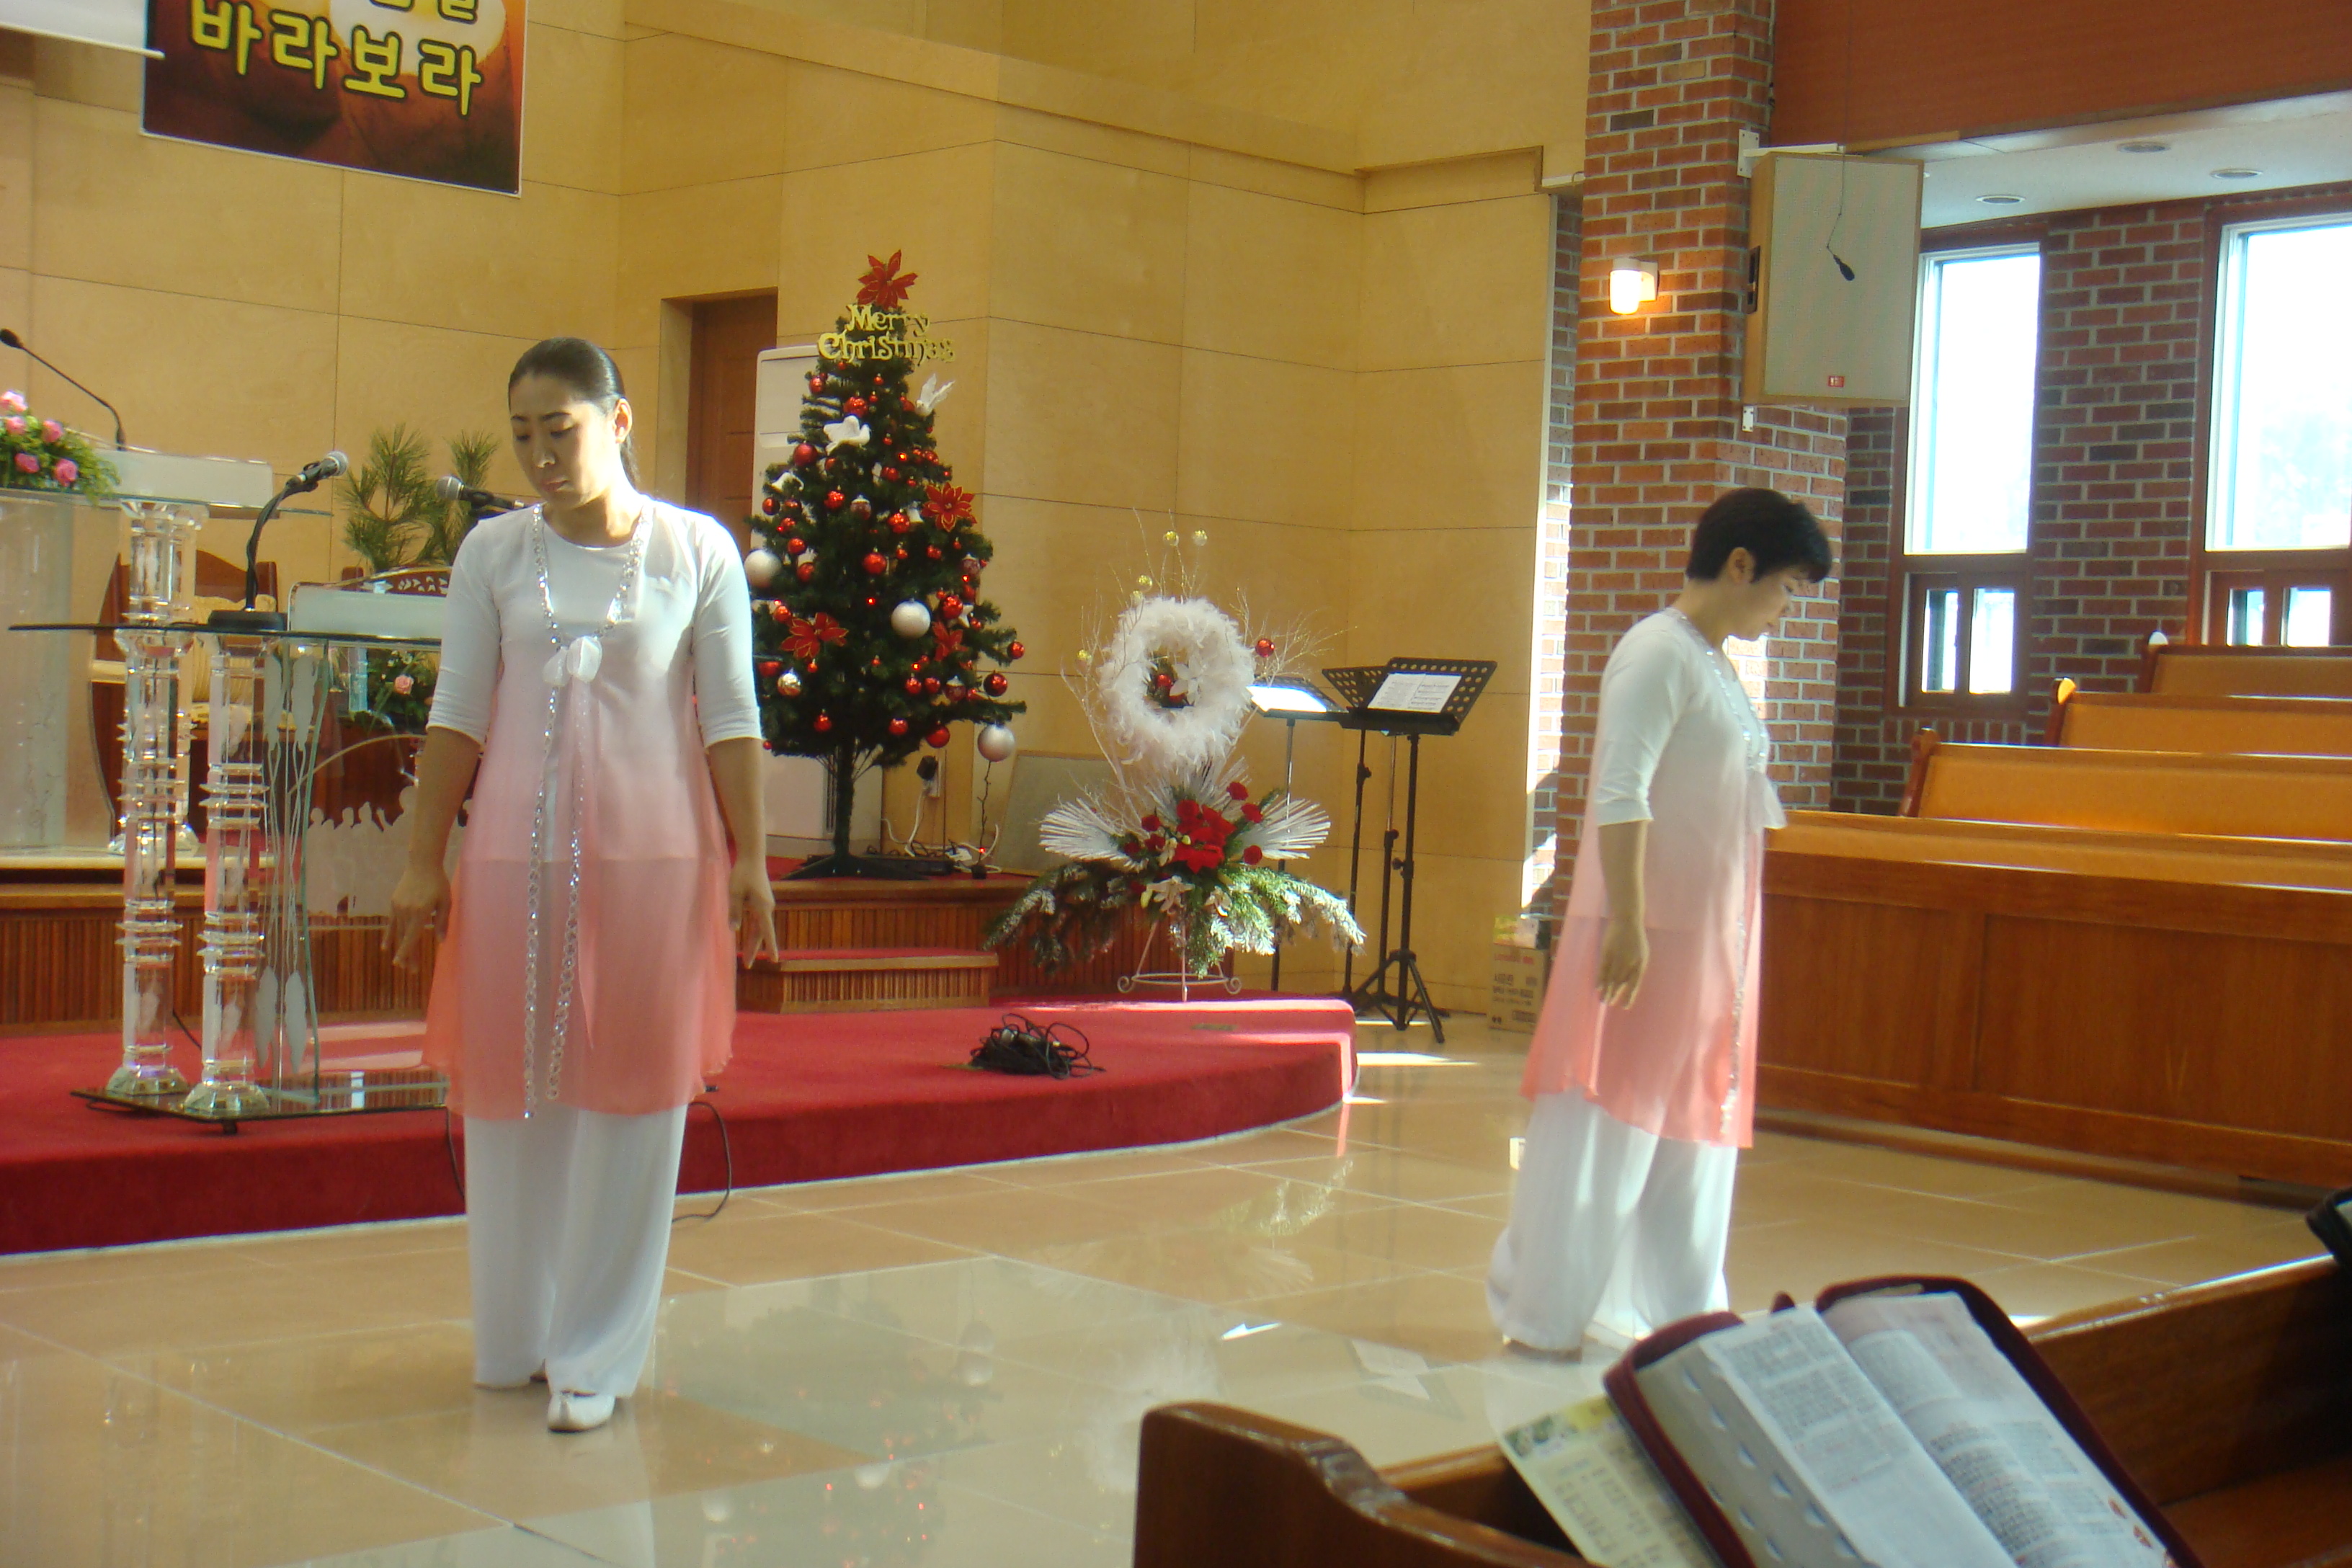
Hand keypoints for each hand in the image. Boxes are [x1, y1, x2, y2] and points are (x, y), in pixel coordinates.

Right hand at [386, 861, 450, 969]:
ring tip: (400, 963)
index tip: (404, 965)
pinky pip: (391, 923)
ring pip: (397, 933)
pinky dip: (389, 935)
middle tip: (410, 971)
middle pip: (404, 938)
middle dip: (407, 956)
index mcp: (420, 913)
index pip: (412, 937)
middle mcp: (406, 912)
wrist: (422, 864)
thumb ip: (442, 922)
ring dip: (399, 948)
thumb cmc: (438, 883)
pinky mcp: (394, 903)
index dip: (407, 952)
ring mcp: (398, 907)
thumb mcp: (445, 902)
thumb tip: (441, 941)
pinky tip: (386, 947)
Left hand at [729, 853, 777, 967]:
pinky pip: (757, 920)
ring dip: (752, 942)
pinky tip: (746, 937)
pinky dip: (752, 931)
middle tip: (747, 965)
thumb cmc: (742, 873)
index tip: (774, 960)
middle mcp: (766, 908)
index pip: (766, 932)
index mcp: (762, 908)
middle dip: (754, 949)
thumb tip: (734, 930)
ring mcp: (765, 905)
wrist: (752, 857)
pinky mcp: (761, 902)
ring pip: (759, 928)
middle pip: (761, 933)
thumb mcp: (734, 893)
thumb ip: (735, 912)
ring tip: (746, 956)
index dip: (770, 947)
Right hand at [1596, 915, 1648, 1008]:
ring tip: (1602, 999)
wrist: (1627, 920)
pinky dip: (1600, 978)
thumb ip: (1637, 969)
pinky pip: (1603, 968)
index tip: (1624, 1007)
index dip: (1629, 996)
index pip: (1634, 984)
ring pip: (1611, 978)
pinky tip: (1598, 987)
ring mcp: (1618, 957)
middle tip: (1609, 1004)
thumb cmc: (1636, 939)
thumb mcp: (1642, 955)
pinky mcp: (1607, 952)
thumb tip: (1628, 985)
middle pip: (1620, 983)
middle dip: (1615, 995)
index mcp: (1640, 964)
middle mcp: (1629, 962)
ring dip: (1606, 990)